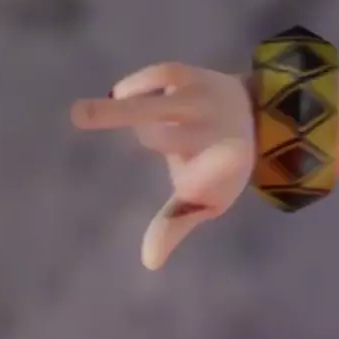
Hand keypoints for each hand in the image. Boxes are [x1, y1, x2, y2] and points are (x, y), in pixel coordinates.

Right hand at [70, 63, 253, 269]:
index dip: (201, 178)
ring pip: (160, 107)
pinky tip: (118, 97)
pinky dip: (135, 87)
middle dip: (148, 138)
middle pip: (169, 138)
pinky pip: (158, 78)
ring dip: (121, 110)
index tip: (195, 186)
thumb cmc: (218, 167)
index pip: (204, 177)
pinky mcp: (190, 75)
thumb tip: (149, 262)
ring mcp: (201, 101)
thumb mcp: (204, 200)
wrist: (258, 116)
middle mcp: (213, 132)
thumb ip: (175, 226)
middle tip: (86, 125)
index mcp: (222, 168)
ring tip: (80, 114)